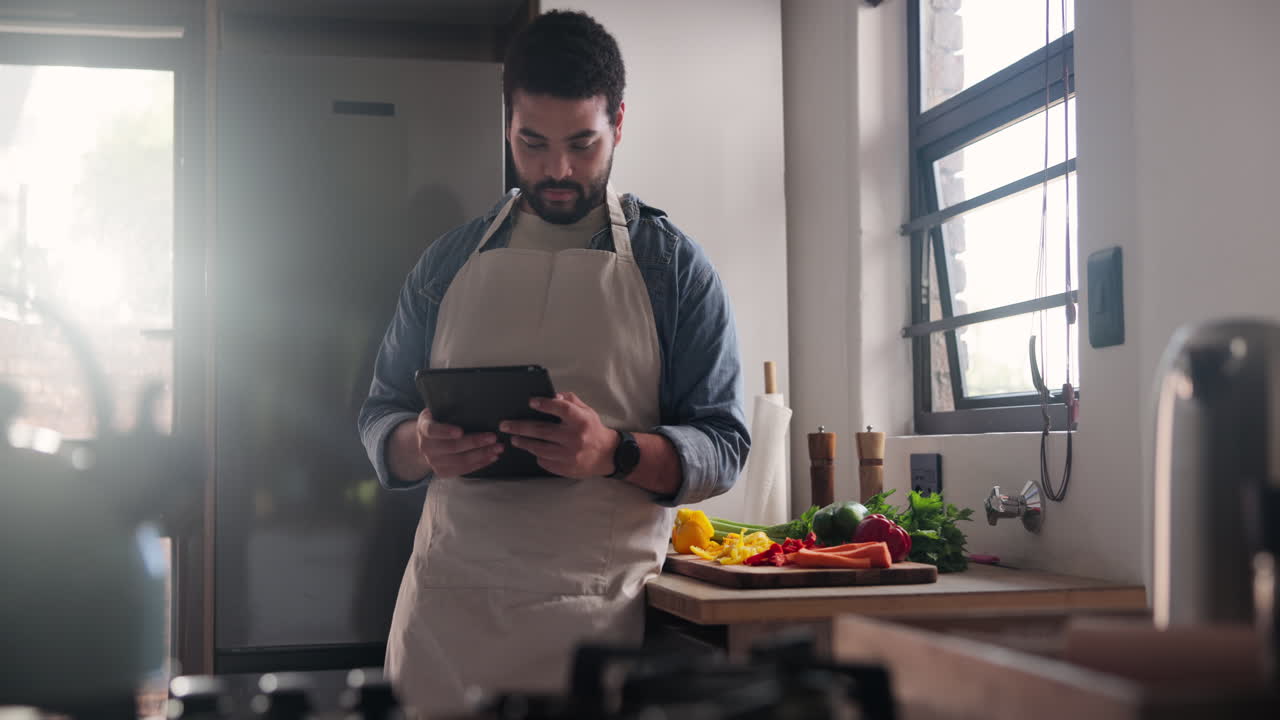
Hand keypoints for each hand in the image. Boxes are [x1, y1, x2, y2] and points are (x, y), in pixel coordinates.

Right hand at [416, 409, 502, 477]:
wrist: (424, 443)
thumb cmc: (437, 422)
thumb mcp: (436, 412)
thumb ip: (447, 409)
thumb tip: (472, 399)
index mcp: (424, 428)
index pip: (433, 431)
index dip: (446, 431)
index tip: (460, 431)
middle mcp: (427, 447)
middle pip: (452, 447)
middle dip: (475, 442)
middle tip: (493, 437)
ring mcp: (433, 462)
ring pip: (460, 460)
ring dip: (482, 455)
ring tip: (498, 448)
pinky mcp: (442, 472)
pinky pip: (463, 470)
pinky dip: (480, 464)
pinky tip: (492, 457)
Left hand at [501, 392, 617, 479]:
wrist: (606, 455)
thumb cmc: (593, 430)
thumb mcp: (587, 411)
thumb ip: (570, 401)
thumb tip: (552, 396)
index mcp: (581, 421)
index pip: (562, 409)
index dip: (545, 404)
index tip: (530, 402)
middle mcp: (575, 438)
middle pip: (542, 431)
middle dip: (520, 427)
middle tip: (505, 425)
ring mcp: (570, 455)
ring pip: (539, 448)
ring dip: (524, 442)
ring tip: (514, 438)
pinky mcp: (566, 468)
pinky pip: (545, 461)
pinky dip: (537, 455)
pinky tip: (531, 449)